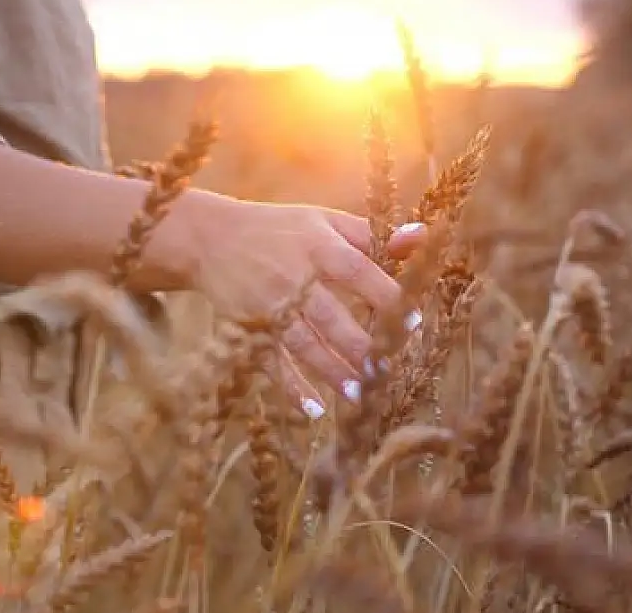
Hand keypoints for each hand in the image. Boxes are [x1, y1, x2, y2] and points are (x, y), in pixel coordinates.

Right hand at [188, 197, 426, 408]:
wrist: (208, 238)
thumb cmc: (277, 229)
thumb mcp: (322, 220)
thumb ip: (371, 233)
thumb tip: (423, 238)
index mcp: (318, 246)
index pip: (358, 271)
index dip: (386, 296)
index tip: (413, 322)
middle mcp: (293, 277)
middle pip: (331, 316)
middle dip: (360, 346)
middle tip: (388, 370)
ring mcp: (269, 307)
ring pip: (304, 344)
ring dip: (332, 372)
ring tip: (360, 395)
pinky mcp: (249, 328)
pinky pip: (271, 362)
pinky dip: (290, 387)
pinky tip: (313, 410)